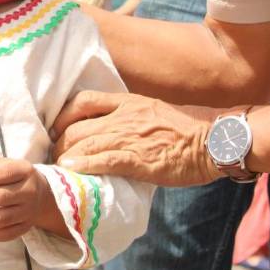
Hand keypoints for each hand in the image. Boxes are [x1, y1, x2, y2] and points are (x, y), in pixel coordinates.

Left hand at [0, 157, 59, 241]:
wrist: (40, 192)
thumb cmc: (14, 176)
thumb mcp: (3, 164)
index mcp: (24, 170)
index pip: (6, 173)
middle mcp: (30, 191)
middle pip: (4, 197)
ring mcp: (28, 211)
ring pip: (5, 218)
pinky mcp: (25, 226)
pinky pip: (9, 234)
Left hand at [51, 90, 220, 186]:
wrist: (215, 140)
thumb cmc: (189, 130)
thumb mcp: (154, 112)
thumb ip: (132, 118)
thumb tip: (113, 132)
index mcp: (128, 102)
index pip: (85, 100)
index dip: (64, 115)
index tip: (57, 128)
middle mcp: (124, 117)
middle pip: (78, 125)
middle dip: (61, 142)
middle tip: (55, 155)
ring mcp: (130, 137)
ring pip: (85, 143)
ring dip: (66, 156)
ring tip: (58, 167)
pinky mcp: (138, 159)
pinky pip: (104, 159)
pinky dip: (84, 164)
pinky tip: (72, 169)